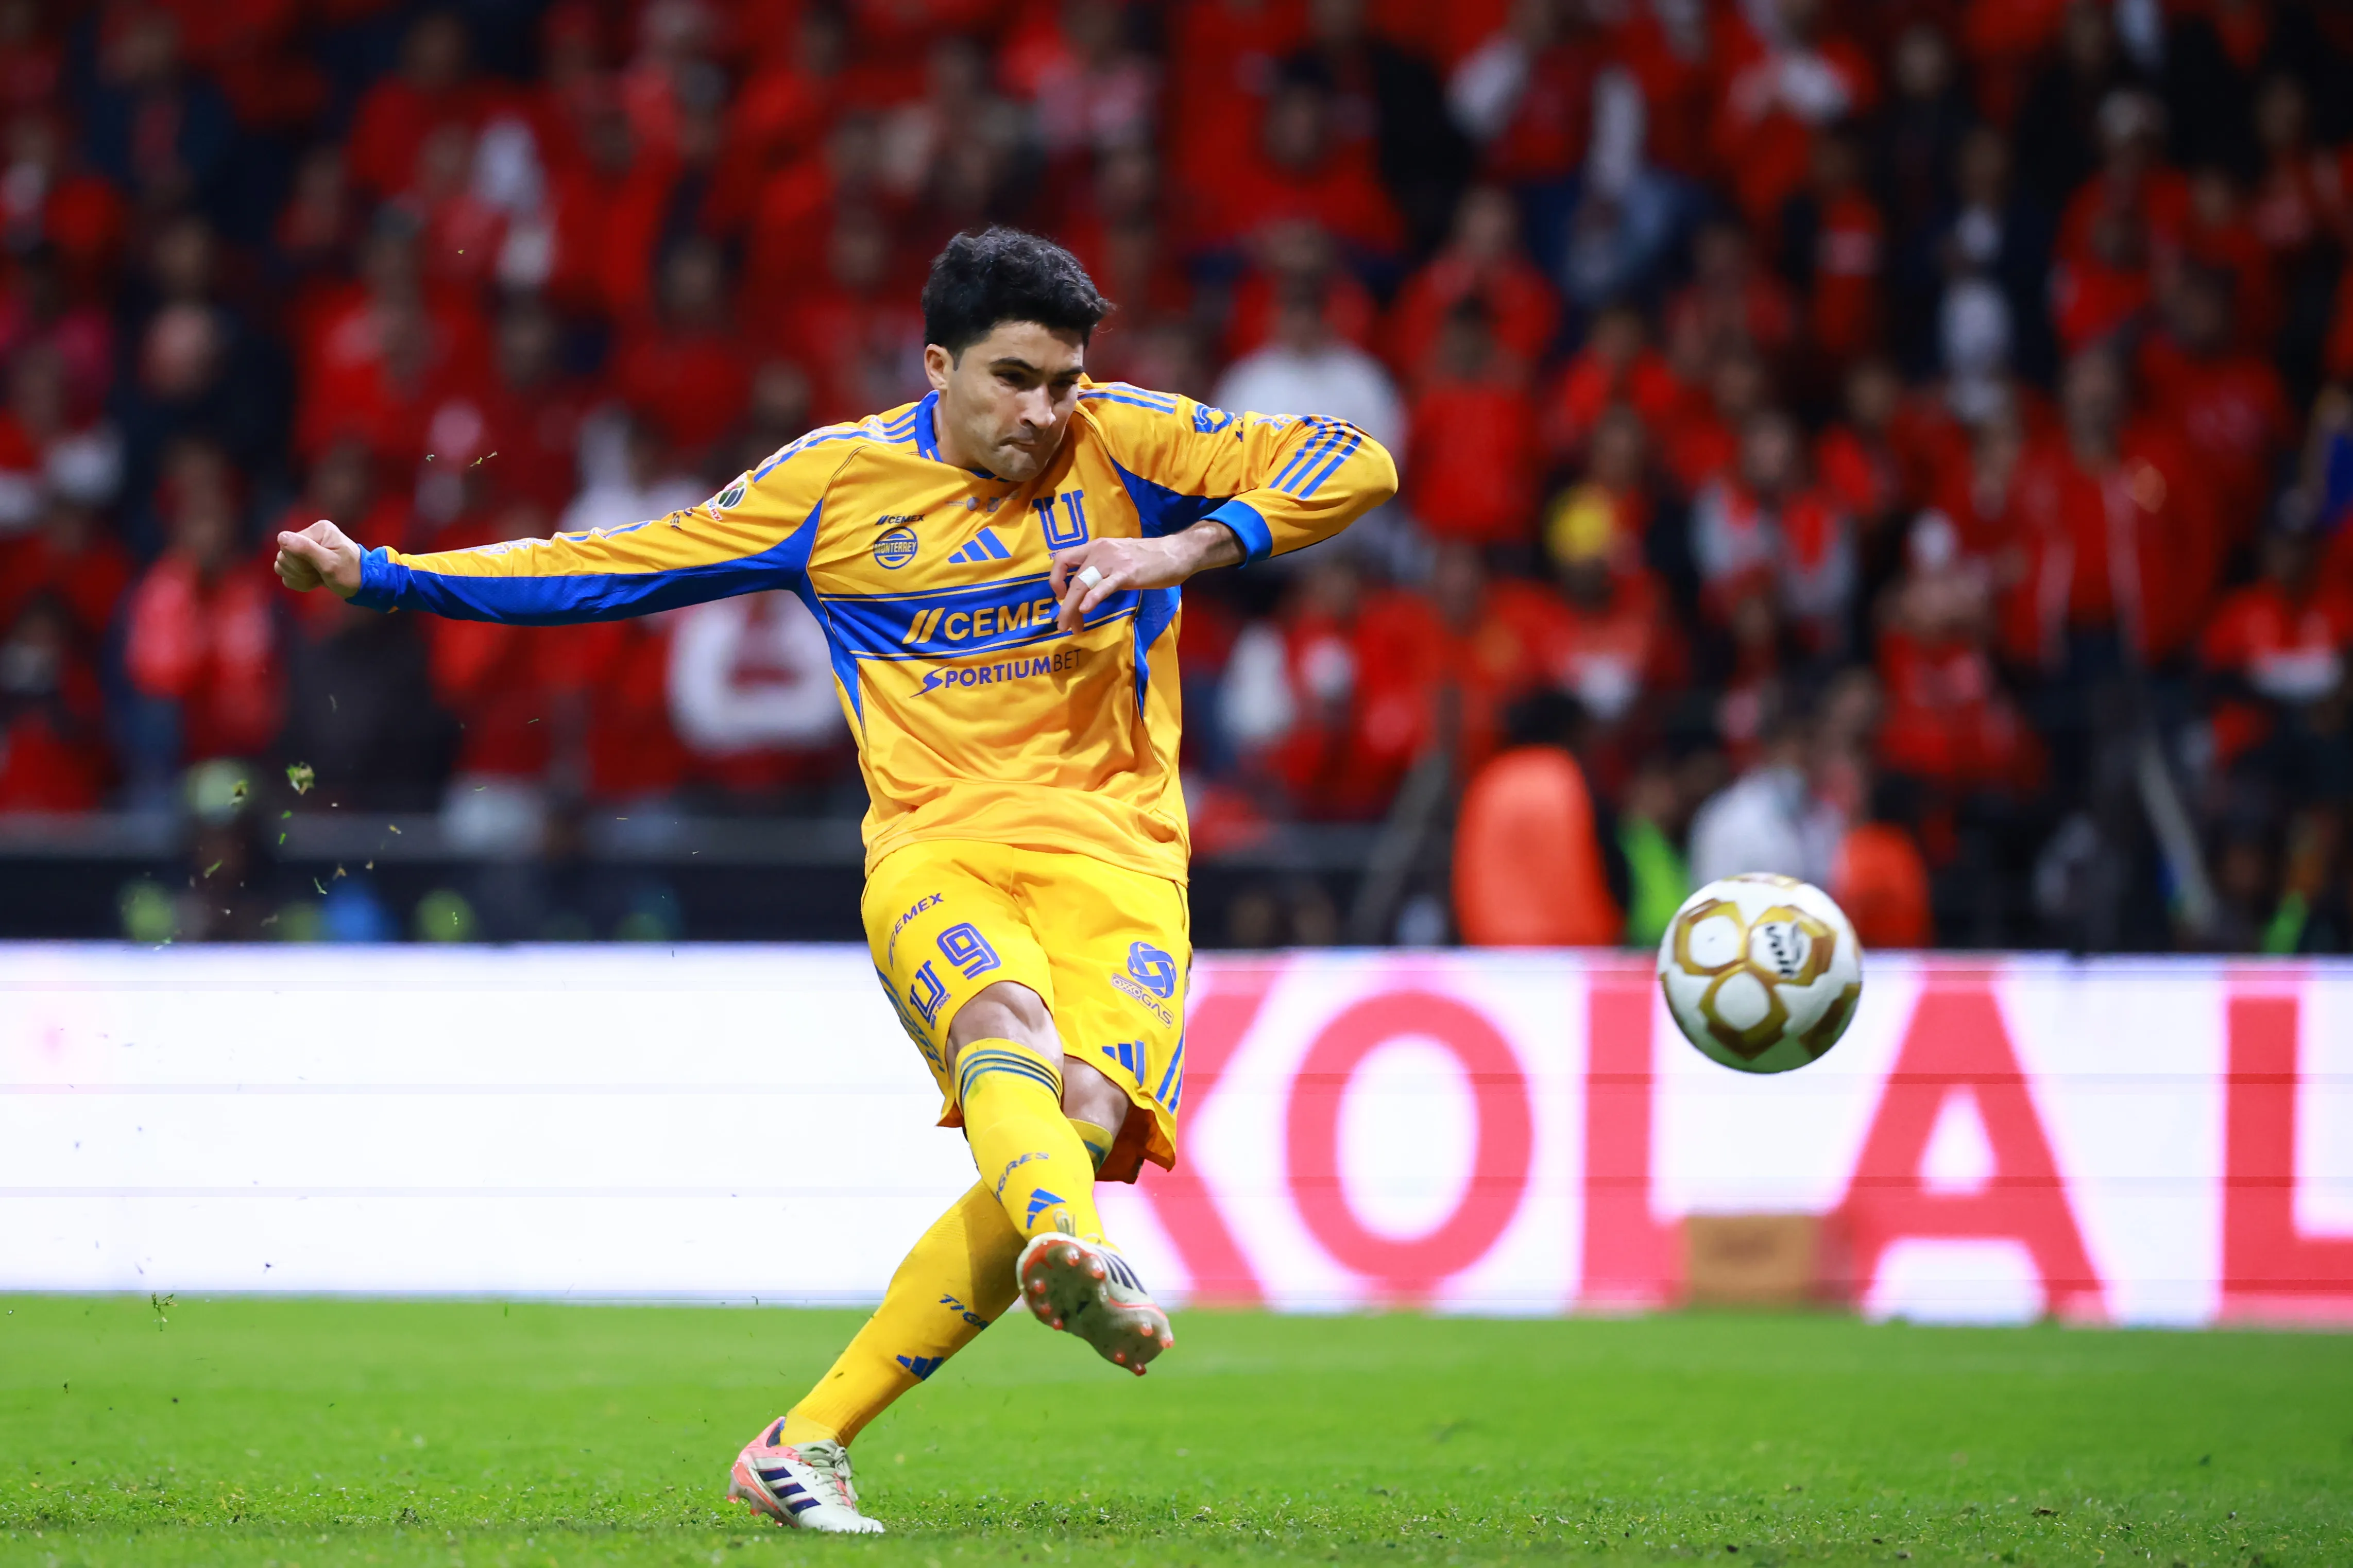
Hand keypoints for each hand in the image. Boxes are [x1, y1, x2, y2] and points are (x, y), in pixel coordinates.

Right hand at [274, 519, 363, 599]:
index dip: (297, 562)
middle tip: (320, 574)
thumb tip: (282, 537)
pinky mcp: (303, 560)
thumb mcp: (330, 563)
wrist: (364, 585)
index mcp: (318, 530)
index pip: (286, 545)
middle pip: (283, 556)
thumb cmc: (351, 573)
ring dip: (299, 577)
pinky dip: (299, 581)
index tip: (316, 568)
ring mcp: (305, 548)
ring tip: (318, 578)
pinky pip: (287, 572)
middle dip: (300, 571)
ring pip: (282, 565)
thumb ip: (306, 549)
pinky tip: (315, 581)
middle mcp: (310, 536)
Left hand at [1048, 521, 1240, 632]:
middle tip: (1063, 625)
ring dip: (1072, 609)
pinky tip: (1086, 609)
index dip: (1055, 579)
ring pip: (1083, 585)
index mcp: (1096, 547)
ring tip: (1071, 627)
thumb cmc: (1149, 557)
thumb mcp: (1118, 558)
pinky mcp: (1127, 573)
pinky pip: (1105, 586)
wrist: (1176, 552)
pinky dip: (1093, 597)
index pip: (1063, 559)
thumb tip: (1089, 589)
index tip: (1061, 596)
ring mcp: (1113, 561)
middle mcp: (1099, 551)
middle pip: (1072, 580)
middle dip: (1065, 606)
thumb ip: (1102, 569)